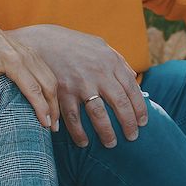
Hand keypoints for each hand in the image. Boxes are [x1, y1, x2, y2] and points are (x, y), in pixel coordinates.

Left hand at [0, 17, 58, 130]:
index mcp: (13, 62)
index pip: (33, 89)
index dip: (41, 108)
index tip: (45, 124)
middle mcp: (27, 57)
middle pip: (48, 85)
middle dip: (53, 107)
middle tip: (53, 128)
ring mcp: (32, 54)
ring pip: (51, 78)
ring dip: (55, 98)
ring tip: (54, 118)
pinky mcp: (32, 53)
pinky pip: (47, 71)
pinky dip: (52, 87)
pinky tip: (50, 99)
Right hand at [8, 24, 147, 148]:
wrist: (42, 41)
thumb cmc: (73, 44)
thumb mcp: (99, 45)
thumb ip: (118, 60)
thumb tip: (134, 76)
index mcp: (110, 62)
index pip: (132, 89)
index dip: (139, 108)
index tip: (142, 122)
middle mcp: (98, 73)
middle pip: (120, 104)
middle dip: (128, 124)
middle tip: (132, 137)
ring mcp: (80, 83)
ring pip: (98, 115)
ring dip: (106, 133)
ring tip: (111, 144)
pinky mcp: (62, 92)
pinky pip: (73, 118)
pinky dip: (78, 133)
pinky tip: (83, 143)